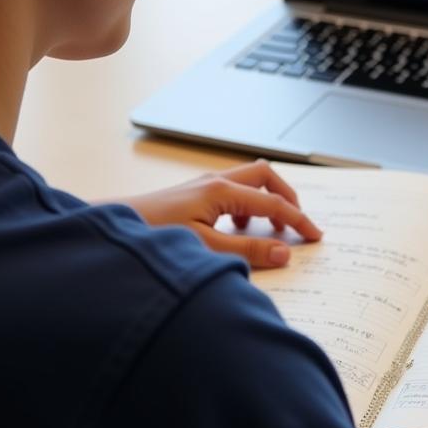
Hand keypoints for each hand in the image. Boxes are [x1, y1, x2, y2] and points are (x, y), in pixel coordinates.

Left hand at [121, 160, 321, 268]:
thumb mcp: (205, 248)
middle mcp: (214, 182)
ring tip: (269, 232)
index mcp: (221, 190)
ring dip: (265, 202)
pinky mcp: (192, 196)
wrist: (111, 232)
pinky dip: (245, 208)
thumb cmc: (152, 236)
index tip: (316, 237)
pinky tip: (236, 232)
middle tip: (298, 225)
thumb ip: (247, 250)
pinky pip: (231, 192)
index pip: (274, 203)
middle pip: (265, 176)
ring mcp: (202, 186)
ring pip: (248, 183)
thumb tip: (285, 251)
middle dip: (287, 197)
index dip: (299, 220)